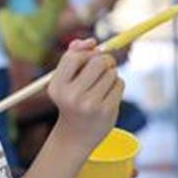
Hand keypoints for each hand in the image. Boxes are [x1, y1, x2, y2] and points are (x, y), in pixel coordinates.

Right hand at [46, 38, 122, 154]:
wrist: (76, 136)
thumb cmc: (71, 100)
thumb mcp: (65, 80)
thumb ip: (73, 56)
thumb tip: (90, 41)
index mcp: (57, 86)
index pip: (74, 56)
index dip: (86, 52)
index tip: (90, 55)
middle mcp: (72, 96)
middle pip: (98, 61)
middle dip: (105, 59)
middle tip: (105, 64)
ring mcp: (90, 105)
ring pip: (111, 72)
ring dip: (111, 73)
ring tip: (103, 84)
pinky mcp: (107, 111)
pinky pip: (119, 84)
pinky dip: (117, 84)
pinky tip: (108, 95)